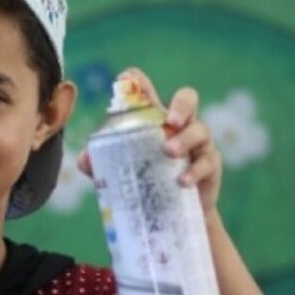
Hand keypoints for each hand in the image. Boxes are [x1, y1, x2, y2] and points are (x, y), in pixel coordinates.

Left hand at [76, 68, 222, 215]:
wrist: (172, 215)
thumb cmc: (146, 183)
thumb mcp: (122, 172)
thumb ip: (101, 165)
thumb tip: (84, 160)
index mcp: (155, 121)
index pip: (147, 93)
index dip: (138, 81)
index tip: (125, 79)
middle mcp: (181, 126)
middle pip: (188, 99)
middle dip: (181, 104)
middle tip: (171, 121)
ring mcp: (199, 144)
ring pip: (200, 130)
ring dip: (184, 139)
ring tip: (168, 152)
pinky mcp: (210, 166)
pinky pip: (207, 163)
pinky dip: (194, 171)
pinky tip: (182, 181)